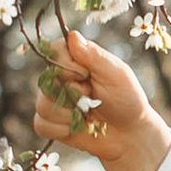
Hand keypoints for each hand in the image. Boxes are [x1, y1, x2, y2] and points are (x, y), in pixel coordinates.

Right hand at [33, 31, 170, 170]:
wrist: (129, 133)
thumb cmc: (127, 100)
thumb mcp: (116, 74)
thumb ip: (94, 56)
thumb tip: (72, 36)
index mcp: (76, 60)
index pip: (54, 51)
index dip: (67, 65)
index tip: (86, 75)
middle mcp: (60, 78)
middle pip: (46, 79)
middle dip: (73, 94)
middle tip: (93, 98)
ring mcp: (53, 100)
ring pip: (42, 104)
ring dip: (70, 114)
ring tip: (88, 115)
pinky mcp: (50, 123)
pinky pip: (41, 124)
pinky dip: (62, 130)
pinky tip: (79, 127)